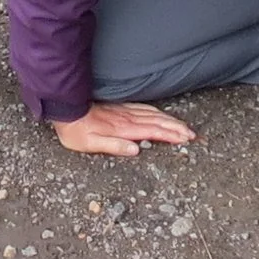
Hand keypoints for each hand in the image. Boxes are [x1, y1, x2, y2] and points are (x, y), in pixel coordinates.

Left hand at [53, 101, 196, 157]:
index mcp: (123, 129)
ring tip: (183, 126)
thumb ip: (114, 146)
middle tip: (192, 134)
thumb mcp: (91, 144)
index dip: (171, 135)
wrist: (65, 108)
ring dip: (169, 120)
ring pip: (153, 114)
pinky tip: (161, 114)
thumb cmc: (76, 130)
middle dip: (176, 127)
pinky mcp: (120, 108)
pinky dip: (157, 112)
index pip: (153, 131)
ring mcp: (124, 112)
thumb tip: (135, 150)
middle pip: (157, 122)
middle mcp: (127, 119)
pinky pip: (144, 108)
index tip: (186, 138)